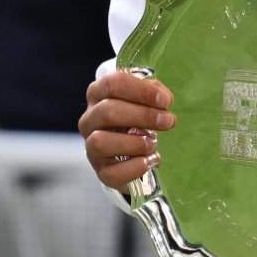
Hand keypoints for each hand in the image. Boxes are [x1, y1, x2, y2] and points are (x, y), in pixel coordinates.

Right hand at [82, 64, 170, 192]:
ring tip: (153, 143)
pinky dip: (136, 167)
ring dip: (135, 143)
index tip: (165, 100)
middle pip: (108, 111)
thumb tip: (163, 99)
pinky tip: (150, 160)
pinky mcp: (101, 171)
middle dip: (143, 116)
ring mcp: (92, 147)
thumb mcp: (145, 100)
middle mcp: (89, 120)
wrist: (131, 153)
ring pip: (101, 142)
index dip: (141, 91)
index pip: (112, 84)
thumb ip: (154, 92)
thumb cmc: (137, 120)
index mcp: (98, 94)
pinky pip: (113, 172)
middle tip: (168, 121)